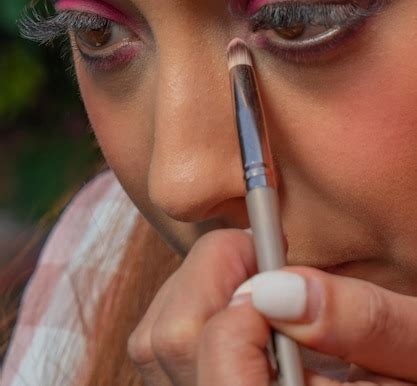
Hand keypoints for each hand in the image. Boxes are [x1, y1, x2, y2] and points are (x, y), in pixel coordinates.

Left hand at [127, 229, 416, 384]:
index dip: (246, 292)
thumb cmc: (403, 379)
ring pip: (156, 340)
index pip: (221, 349)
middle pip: (169, 337)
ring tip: (254, 288)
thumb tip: (276, 284)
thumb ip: (362, 319)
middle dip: (211, 273)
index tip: (279, 267)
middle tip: (262, 261)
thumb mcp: (414, 350)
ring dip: (198, 290)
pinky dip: (191, 313)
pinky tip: (240, 313)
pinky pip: (161, 352)